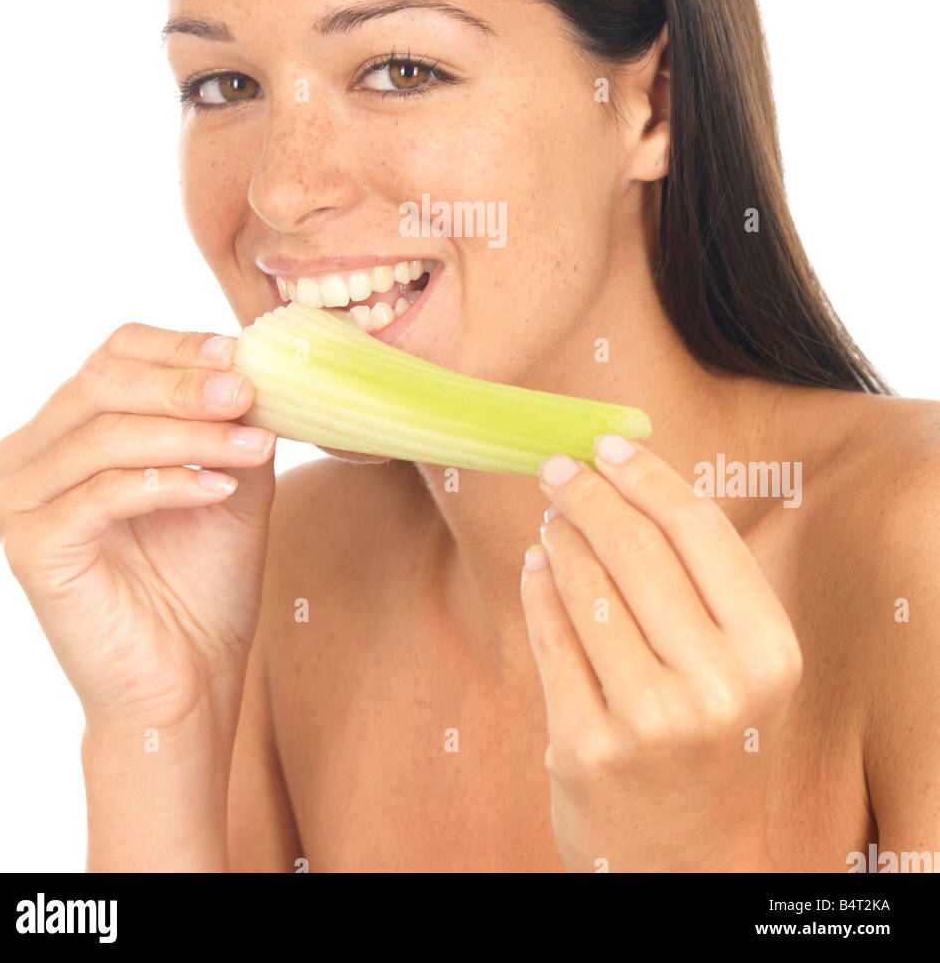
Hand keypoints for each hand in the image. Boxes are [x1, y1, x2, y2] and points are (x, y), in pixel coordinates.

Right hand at [0, 322, 277, 745]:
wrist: (187, 682)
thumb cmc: (202, 582)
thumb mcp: (230, 477)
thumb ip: (231, 419)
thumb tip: (254, 360)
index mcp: (66, 431)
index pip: (114, 355)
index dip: (178, 347)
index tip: (241, 355)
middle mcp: (27, 460)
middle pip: (102, 383)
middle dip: (184, 384)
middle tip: (247, 392)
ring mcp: (19, 505)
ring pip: (104, 435)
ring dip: (189, 433)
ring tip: (253, 445)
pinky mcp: (32, 550)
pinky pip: (101, 493)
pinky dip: (168, 483)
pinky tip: (218, 491)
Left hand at [519, 434, 802, 872]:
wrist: (688, 861)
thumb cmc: (712, 739)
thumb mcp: (740, 665)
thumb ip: (702, 580)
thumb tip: (629, 475)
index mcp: (767, 653)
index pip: (699, 530)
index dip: (646, 476)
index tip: (608, 444)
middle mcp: (715, 685)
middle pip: (635, 549)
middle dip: (587, 495)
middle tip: (559, 469)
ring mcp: (647, 720)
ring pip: (584, 587)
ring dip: (559, 538)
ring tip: (553, 521)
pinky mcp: (586, 748)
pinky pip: (550, 638)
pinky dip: (538, 589)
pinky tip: (537, 568)